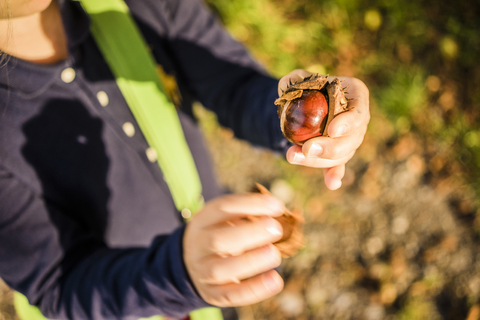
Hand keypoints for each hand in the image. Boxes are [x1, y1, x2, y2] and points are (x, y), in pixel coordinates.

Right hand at [183, 193, 285, 306]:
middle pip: (218, 240)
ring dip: (250, 262)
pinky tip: (275, 280)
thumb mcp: (225, 220)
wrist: (190, 264)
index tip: (277, 206)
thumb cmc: (220, 235)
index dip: (250, 205)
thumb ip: (248, 215)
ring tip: (275, 255)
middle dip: (250, 233)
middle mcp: (198, 246)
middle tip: (276, 229)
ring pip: (221, 269)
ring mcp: (202, 272)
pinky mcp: (212, 294)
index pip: (222, 208)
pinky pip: (231, 295)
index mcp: (202, 221)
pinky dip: (254, 289)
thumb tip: (278, 212)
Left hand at [278, 69, 369, 189]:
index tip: (332, 130)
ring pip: (341, 155)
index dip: (349, 123)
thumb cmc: (305, 87)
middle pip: (351, 139)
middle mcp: (358, 119)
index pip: (359, 111)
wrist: (302, 104)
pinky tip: (331, 184)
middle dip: (330, 147)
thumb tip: (295, 86)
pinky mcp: (337, 154)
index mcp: (356, 95)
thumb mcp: (297, 78)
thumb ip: (295, 80)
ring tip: (292, 155)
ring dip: (318, 160)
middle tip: (308, 149)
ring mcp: (350, 138)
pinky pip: (338, 166)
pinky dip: (334, 175)